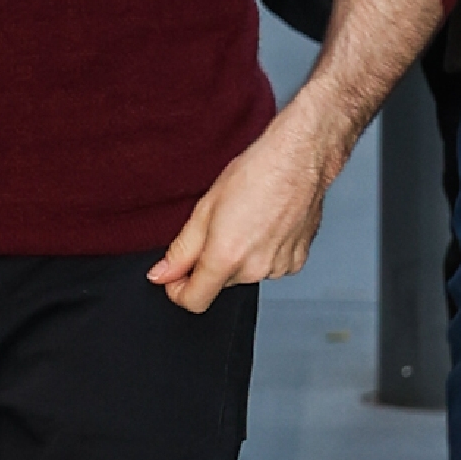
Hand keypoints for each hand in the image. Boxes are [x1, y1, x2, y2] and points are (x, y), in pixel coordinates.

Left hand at [148, 106, 336, 314]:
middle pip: (220, 284)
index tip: (176, 276)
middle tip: (218, 226)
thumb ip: (181, 250)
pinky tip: (266, 225)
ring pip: (245, 274)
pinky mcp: (297, 261)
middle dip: (211, 263)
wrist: (298, 158)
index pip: (194, 301)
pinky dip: (263, 253)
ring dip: (239, 257)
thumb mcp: (205, 208)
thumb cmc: (255, 173)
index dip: (178, 291)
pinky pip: (270, 267)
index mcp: (226, 257)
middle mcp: (254, 269)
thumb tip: (162, 274)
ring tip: (246, 220)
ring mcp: (279, 267)